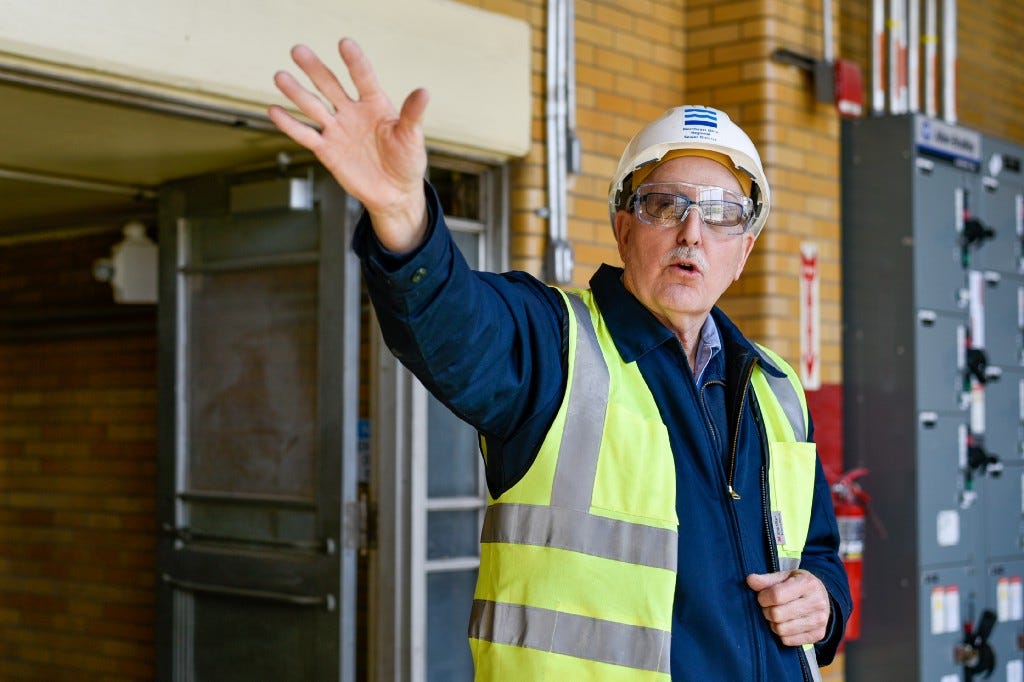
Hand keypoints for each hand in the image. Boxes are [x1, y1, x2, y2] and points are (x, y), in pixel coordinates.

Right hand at [269, 38, 429, 252]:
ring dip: (297, 93)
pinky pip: (306, 135)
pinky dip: (290, 125)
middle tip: (298, 50)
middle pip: (330, 86)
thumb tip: (424, 91)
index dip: (354, 62)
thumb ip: (413, 115)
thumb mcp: (412, 138)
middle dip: (315, 69)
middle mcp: (352, 112)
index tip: (344, 44)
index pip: (363, 78)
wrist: (394, 192)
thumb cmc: (407, 161)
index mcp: (375, 104)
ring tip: (280, 76)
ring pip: (313, 107)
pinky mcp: (327, 150)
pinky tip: (274, 110)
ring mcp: (337, 130)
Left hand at [746, 570, 830, 646]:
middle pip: (777, 614)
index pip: (776, 595)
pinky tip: (785, 624)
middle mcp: (817, 602)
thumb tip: (750, 580)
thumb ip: (766, 580)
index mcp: (808, 584)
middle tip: (769, 607)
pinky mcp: (819, 634)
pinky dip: (782, 634)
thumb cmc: (799, 585)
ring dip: (773, 624)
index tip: (763, 597)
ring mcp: (820, 620)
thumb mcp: (785, 576)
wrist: (823, 597)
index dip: (763, 598)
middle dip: (767, 611)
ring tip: (777, 616)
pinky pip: (789, 641)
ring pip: (782, 630)